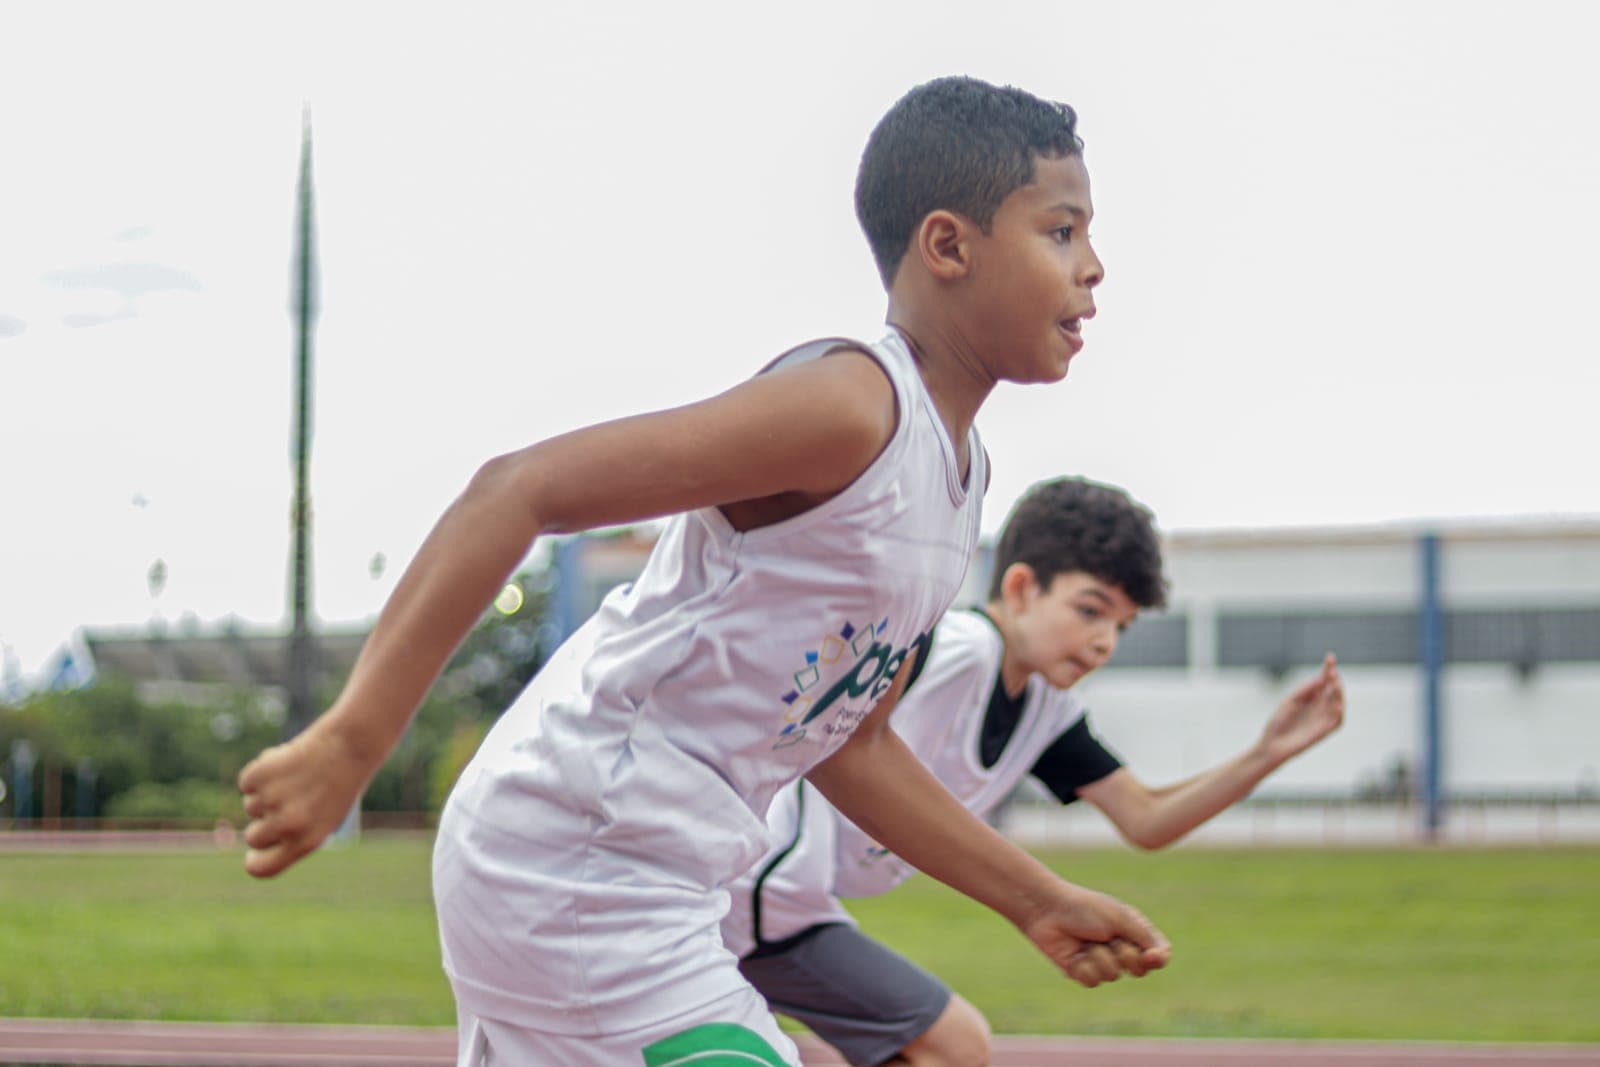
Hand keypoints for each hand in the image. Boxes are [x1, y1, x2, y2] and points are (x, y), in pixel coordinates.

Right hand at [237, 717, 370, 878]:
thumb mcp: (326, 818)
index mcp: (307, 841)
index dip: (254, 861)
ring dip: (266, 793)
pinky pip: (247, 782)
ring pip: (250, 805)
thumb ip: (294, 833)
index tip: (253, 854)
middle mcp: (288, 825)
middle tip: (285, 802)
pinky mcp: (261, 775)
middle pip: (253, 837)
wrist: (351, 744)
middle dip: (263, 822)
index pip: (262, 869)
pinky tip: (286, 762)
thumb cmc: (341, 782)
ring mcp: (272, 800)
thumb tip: (258, 837)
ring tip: (297, 778)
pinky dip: (261, 772)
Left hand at [1020, 884, 1170, 988]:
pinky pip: (1093, 981)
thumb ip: (1144, 937)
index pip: (1159, 953)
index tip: (1151, 956)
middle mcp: (1120, 948)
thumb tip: (1162, 959)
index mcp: (1133, 931)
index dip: (1158, 959)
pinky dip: (1084, 966)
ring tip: (1086, 940)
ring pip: (1113, 975)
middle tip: (1107, 936)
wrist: (1048, 910)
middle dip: (1124, 954)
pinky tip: (1074, 953)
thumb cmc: (1084, 908)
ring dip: (1099, 956)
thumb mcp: (1120, 918)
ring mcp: (1102, 962)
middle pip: (1139, 969)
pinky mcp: (1082, 972)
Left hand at [1260, 653, 1344, 761]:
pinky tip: (1337, 705)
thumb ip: (1305, 690)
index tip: (1330, 657)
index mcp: (1310, 697)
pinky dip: (1338, 714)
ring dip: (1339, 694)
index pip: (1323, 681)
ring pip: (1338, 704)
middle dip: (1334, 680)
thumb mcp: (1290, 701)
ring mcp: (1322, 718)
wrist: (1273, 744)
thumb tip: (1321, 678)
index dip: (1328, 669)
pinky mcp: (1324, 732)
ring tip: (1335, 683)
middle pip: (1333, 690)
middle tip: (1332, 671)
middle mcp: (1319, 706)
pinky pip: (1336, 722)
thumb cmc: (1278, 722)